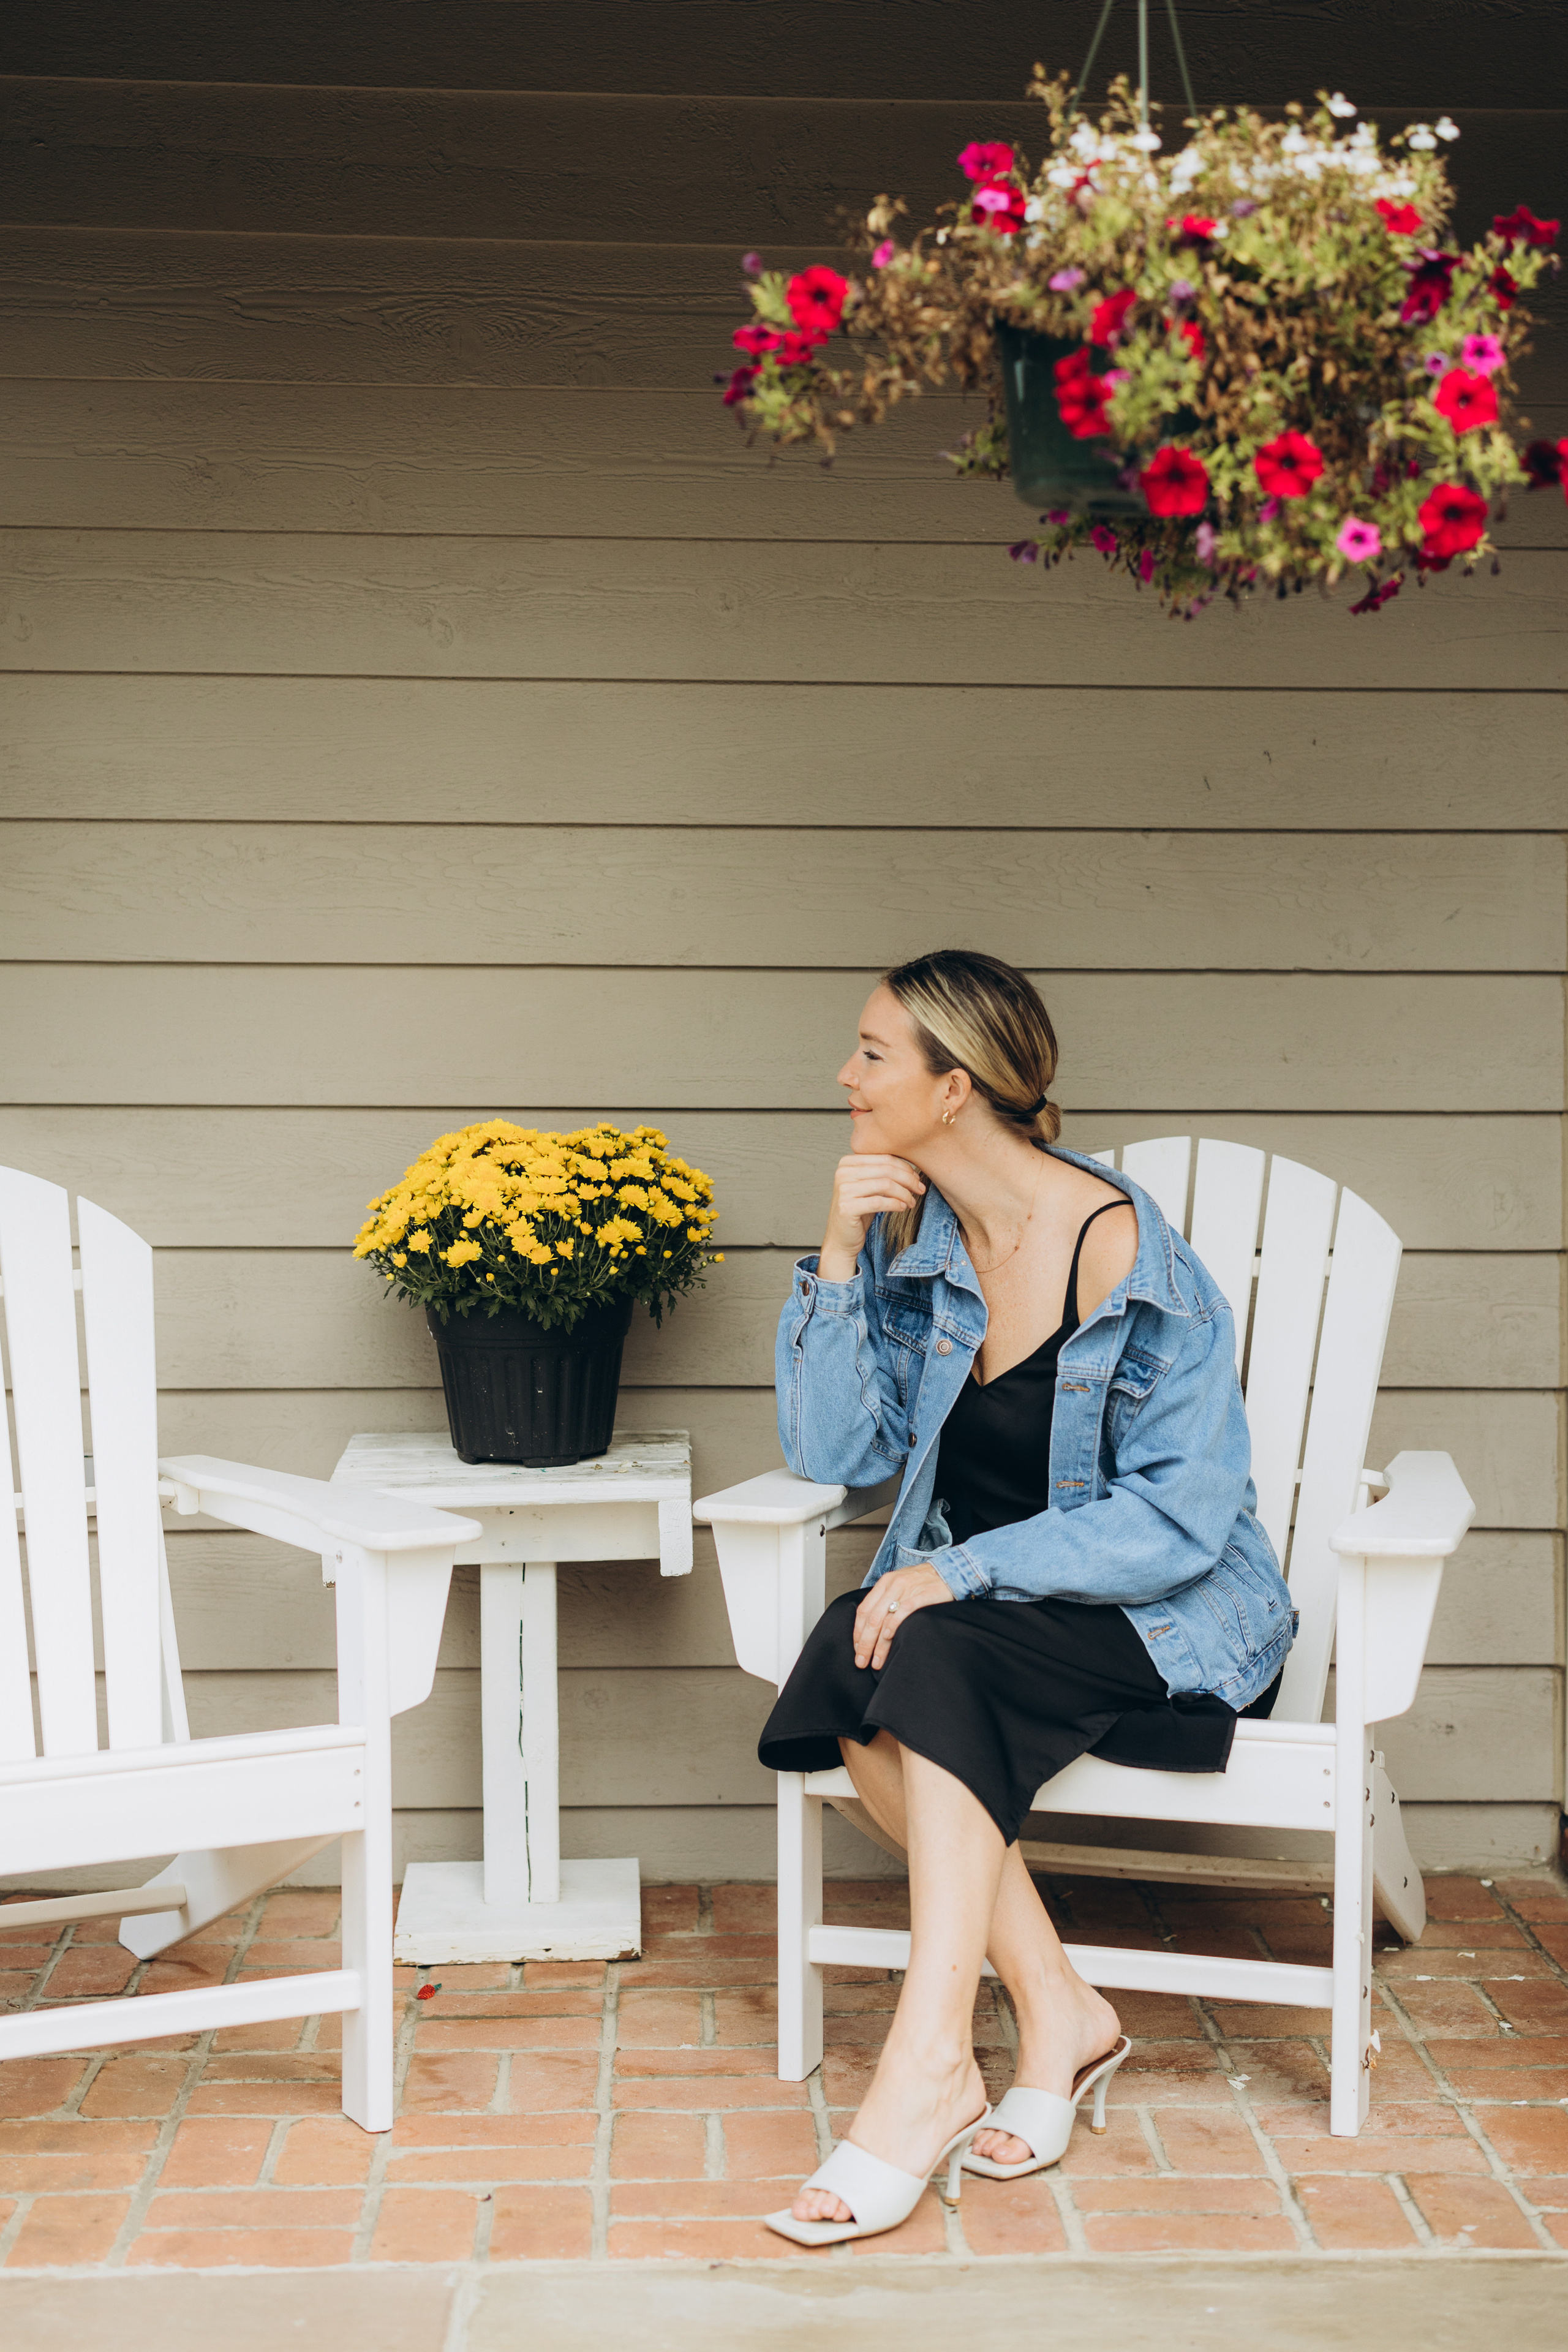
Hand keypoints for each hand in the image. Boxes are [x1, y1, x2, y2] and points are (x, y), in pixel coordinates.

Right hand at [818, 1153, 924, 1280]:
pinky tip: (902, 1208)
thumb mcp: (869, 1187)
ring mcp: (843, 1190)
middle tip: (920, 1189)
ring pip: (885, 1185)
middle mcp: (843, 1173)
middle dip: (908, 1180)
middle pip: (886, 1170)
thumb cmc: (858, 1211)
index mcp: (847, 1163)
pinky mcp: (846, 1207)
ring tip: (911, 1202)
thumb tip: (912, 1169)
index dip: (905, 1168)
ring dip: (904, 1193)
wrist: (841, 1238)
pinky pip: (879, 1202)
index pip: (884, 1158)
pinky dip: (895, 1204)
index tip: (916, 1179)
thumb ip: (883, 1173)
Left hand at [853, 1563, 953, 1671]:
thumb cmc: (925, 1581)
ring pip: (883, 1619)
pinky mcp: (921, 1595)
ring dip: (878, 1645)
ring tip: (876, 1661)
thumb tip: (874, 1626)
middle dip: (864, 1644)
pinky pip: (903, 1612)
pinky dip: (893, 1626)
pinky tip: (889, 1639)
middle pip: (871, 1619)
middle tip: (862, 1661)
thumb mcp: (901, 1584)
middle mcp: (892, 1585)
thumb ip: (888, 1600)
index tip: (857, 1650)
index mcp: (885, 1583)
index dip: (857, 1633)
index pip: (863, 1610)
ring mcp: (906, 1590)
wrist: (951, 1571)